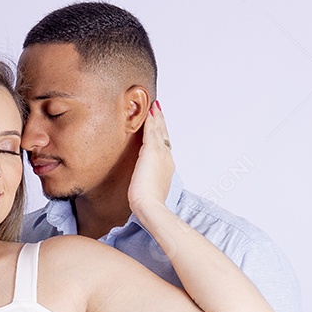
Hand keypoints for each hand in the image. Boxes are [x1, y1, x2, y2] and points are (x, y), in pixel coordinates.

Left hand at [127, 101, 175, 216]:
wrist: (150, 205)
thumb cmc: (149, 203)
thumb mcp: (151, 190)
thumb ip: (149, 183)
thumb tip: (144, 184)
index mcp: (167, 167)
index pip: (165, 146)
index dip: (163, 135)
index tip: (160, 127)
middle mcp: (166, 157)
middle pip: (164, 135)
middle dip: (161, 122)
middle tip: (159, 110)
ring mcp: (160, 153)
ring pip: (159, 130)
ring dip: (157, 117)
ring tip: (155, 106)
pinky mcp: (151, 151)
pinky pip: (151, 131)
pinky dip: (151, 120)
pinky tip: (149, 111)